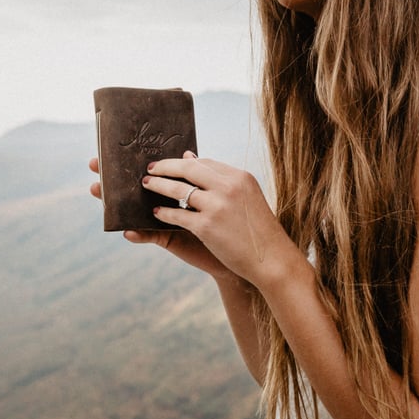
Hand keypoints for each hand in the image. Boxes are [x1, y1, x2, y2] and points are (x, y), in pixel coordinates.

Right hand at [88, 157, 230, 278]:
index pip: (149, 169)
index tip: (112, 147)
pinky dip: (138, 234)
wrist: (241, 246)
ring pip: (132, 208)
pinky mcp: (167, 238)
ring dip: (113, 201)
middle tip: (94, 164)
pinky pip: (148, 235)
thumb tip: (186, 154)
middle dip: (113, 175)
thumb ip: (197, 175)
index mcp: (173, 186)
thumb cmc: (227, 215)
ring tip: (96, 191)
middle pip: (134, 185)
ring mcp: (163, 219)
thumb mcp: (212, 190)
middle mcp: (164, 201)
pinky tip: (127, 231)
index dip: (130, 159)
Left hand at [141, 152, 301, 287]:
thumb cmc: (258, 230)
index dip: (185, 162)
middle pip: (189, 169)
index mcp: (240, 177)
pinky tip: (157, 212)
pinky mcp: (206, 227)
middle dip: (166, 167)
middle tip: (150, 168)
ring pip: (178, 189)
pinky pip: (177, 215)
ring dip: (159, 185)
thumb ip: (222, 182)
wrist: (272, 259)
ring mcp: (217, 206)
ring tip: (147, 185)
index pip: (206, 163)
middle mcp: (228, 187)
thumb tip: (190, 158)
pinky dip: (164, 212)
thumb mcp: (247, 198)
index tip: (171, 163)